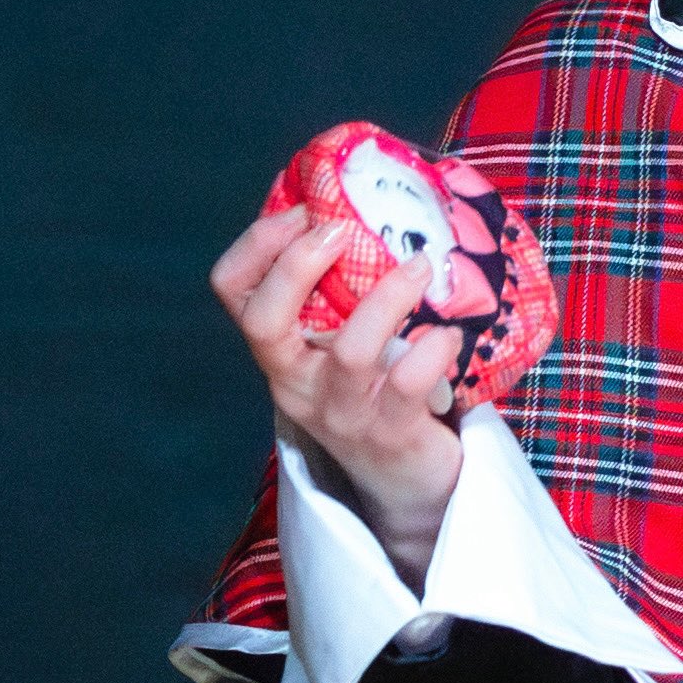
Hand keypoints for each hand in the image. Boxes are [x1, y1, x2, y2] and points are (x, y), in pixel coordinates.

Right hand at [209, 202, 464, 589]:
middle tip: (341, 229)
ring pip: (349, 348)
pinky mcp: (390, 432)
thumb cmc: (382, 390)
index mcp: (282, 351)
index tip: (304, 210)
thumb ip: (348, 292)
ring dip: (387, 297)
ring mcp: (342, 410)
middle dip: (296, 265)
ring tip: (421, 265)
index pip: (233, 292)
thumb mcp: (347, 342)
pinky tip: (450, 334)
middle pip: (263, 322)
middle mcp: (298, 382)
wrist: (410, 481)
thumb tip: (384, 201)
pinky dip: (434, 347)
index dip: (257, 245)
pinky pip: (408, 381)